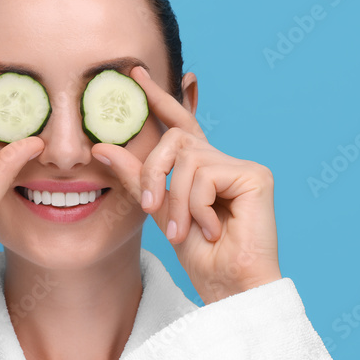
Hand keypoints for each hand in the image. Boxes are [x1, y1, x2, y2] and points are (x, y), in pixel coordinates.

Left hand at [90, 66, 281, 303]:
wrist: (226, 285)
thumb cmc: (197, 254)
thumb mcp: (157, 210)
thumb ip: (136, 177)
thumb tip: (104, 147)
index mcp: (200, 166)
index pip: (178, 122)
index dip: (158, 96)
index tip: (135, 73)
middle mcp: (222, 160)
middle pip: (174, 140)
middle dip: (154, 173)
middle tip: (151, 208)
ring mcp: (241, 166)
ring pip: (186, 161)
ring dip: (175, 201)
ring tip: (182, 230)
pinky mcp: (255, 176)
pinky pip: (205, 177)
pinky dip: (197, 207)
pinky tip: (211, 230)